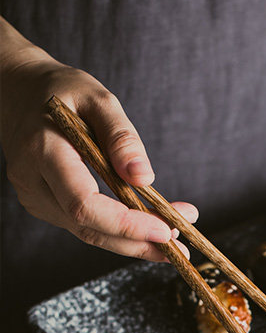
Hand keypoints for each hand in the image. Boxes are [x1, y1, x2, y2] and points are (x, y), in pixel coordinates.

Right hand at [0, 31, 193, 261]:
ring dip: (134, 241)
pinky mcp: (45, 205)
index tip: (165, 230)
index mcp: (43, 151)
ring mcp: (35, 197)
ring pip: (89, 234)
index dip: (126, 224)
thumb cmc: (62, 90)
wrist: (19, 90)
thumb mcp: (98, 99)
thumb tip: (143, 178)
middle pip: (89, 228)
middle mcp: (33, 181)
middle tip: (180, 242)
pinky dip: (119, 231)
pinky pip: (85, 226)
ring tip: (174, 237)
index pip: (84, 205)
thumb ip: (122, 137)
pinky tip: (146, 225)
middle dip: (139, 240)